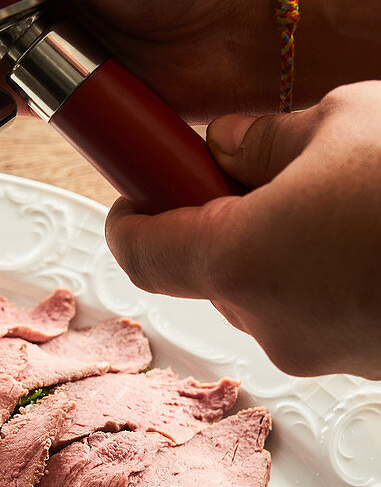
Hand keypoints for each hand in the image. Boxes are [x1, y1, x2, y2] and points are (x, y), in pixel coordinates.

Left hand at [106, 81, 380, 378]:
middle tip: (259, 168)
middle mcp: (268, 321)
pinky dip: (322, 274)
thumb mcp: (343, 122)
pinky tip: (371, 233)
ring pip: (266, 292)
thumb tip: (226, 145)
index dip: (129, 214)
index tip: (137, 184)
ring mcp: (319, 352)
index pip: (139, 251)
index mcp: (240, 259)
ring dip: (280, 246)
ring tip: (341, 196)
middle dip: (221, 219)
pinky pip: (317, 311)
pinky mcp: (364, 364)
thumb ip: (264, 138)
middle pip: (207, 271)